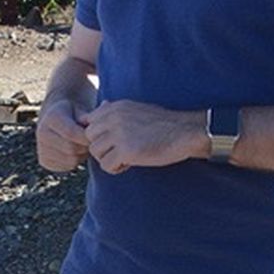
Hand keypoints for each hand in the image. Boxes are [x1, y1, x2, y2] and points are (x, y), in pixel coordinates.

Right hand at [36, 97, 91, 171]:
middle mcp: (41, 133)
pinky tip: (77, 152)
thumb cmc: (75, 113)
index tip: (97, 135)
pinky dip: (75, 161)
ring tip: (84, 146)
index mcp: (51, 117)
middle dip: (85, 147)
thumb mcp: (82, 109)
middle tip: (93, 143)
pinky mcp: (44, 161)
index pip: (71, 133)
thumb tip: (106, 104)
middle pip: (70, 149)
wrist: (57, 119)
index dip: (87, 137)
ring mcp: (41, 148)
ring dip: (82, 155)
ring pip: (70, 160)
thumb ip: (91, 113)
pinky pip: (65, 167)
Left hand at [84, 100, 206, 175]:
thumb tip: (101, 105)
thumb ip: (116, 110)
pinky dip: (116, 169)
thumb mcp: (136, 109)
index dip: (99, 135)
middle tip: (119, 151)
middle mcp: (114, 117)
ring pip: (95, 153)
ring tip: (125, 158)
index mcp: (116, 107)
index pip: (89, 122)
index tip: (113, 141)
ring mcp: (119, 133)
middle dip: (101, 148)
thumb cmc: (162, 124)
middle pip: (89, 138)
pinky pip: (106, 165)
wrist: (184, 132)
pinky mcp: (126, 150)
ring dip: (108, 159)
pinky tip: (130, 164)